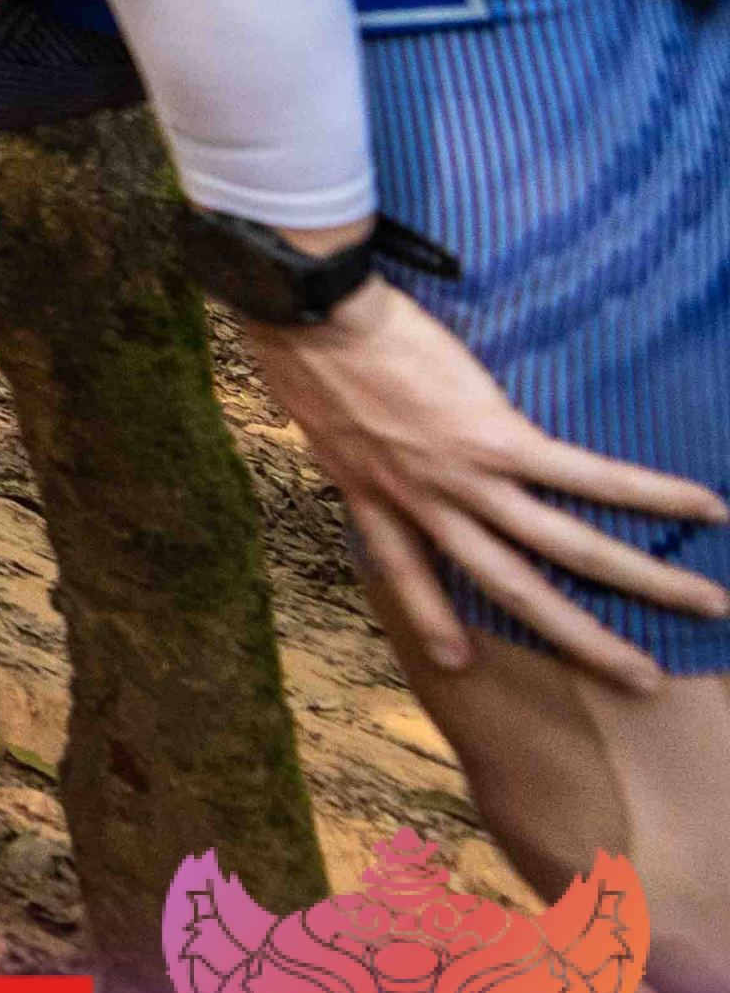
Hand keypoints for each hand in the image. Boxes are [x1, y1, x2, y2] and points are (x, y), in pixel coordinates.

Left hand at [236, 276, 729, 689]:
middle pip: (515, 590)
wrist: (306, 312)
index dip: (433, 621)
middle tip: (640, 680)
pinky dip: (650, 494)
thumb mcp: (315, 417)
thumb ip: (351, 446)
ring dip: (644, 581)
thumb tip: (365, 441)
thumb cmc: (303, 346)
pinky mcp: (498, 439)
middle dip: (583, 639)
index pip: (407, 575)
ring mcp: (466, 479)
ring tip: (709, 603)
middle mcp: (425, 504)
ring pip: (568, 549)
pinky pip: (587, 476)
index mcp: (374, 496)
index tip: (459, 663)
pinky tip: (705, 506)